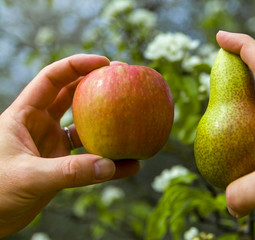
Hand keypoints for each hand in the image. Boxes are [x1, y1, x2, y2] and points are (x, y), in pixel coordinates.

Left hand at [0, 54, 139, 236]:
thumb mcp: (28, 176)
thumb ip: (69, 172)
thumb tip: (109, 165)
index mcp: (24, 116)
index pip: (51, 79)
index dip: (77, 66)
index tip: (105, 63)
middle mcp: (40, 126)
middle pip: (72, 96)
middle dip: (96, 87)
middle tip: (123, 82)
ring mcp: (52, 146)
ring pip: (85, 128)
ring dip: (106, 126)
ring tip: (131, 120)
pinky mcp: (61, 166)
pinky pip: (90, 160)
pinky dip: (108, 163)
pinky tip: (129, 166)